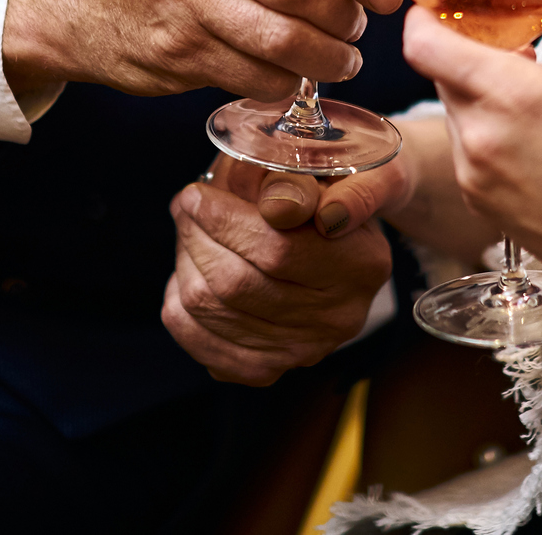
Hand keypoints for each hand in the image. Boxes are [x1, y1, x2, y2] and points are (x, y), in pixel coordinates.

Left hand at [162, 156, 393, 385]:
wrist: (342, 242)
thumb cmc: (330, 195)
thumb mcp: (329, 172)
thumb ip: (299, 184)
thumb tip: (275, 206)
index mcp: (362, 264)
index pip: (276, 250)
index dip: (223, 219)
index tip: (197, 193)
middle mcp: (339, 317)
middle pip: (236, 283)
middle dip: (196, 236)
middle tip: (185, 204)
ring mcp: (303, 350)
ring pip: (211, 310)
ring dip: (185, 262)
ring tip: (188, 230)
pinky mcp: (268, 369)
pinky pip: (201, 342)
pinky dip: (179, 304)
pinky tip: (189, 271)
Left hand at [401, 0, 541, 361]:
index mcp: (507, 93)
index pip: (423, 45)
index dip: (423, 18)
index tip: (438, 9)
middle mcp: (478, 134)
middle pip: (440, 75)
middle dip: (465, 56)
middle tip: (503, 49)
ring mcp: (472, 172)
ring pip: (454, 113)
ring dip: (477, 97)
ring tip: (525, 100)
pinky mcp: (477, 201)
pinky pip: (465, 151)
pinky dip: (485, 134)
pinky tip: (526, 139)